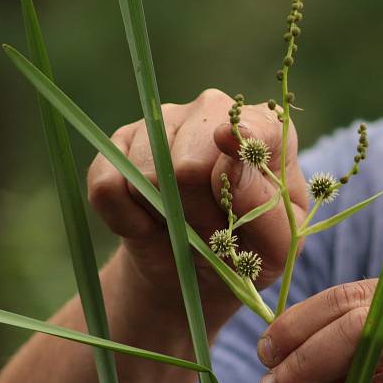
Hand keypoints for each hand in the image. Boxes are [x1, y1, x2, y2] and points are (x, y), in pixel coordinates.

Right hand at [87, 89, 307, 298]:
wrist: (197, 272)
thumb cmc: (249, 251)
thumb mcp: (274, 244)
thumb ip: (264, 205)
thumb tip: (230, 163)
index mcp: (264, 129)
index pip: (248, 133)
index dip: (235, 171)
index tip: (229, 199)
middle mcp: (213, 110)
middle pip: (189, 164)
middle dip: (197, 211)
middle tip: (210, 229)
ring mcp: (164, 121)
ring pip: (147, 173)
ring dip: (163, 215)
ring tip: (183, 224)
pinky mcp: (120, 143)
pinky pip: (107, 184)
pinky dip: (125, 218)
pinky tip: (147, 222)